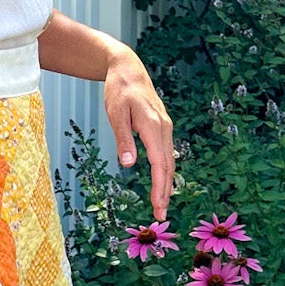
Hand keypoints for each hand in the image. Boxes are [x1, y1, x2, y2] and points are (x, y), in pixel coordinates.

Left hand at [104, 45, 172, 219]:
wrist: (129, 70)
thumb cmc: (119, 91)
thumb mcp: (115, 114)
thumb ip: (123, 139)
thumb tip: (128, 164)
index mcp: (153, 127)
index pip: (160, 164)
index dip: (159, 188)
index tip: (157, 207)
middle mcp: (164, 129)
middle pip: (168, 167)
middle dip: (165, 192)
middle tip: (161, 215)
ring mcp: (165, 128)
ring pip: (169, 161)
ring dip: (166, 184)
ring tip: (161, 204)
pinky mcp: (162, 128)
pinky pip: (166, 154)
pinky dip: (165, 171)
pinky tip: (161, 182)